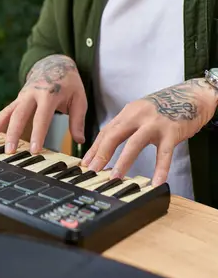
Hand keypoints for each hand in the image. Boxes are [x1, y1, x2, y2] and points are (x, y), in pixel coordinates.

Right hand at [0, 54, 86, 153]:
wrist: (55, 63)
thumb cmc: (69, 83)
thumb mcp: (79, 98)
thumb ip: (78, 120)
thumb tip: (80, 141)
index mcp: (49, 94)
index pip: (42, 116)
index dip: (38, 134)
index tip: (35, 150)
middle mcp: (32, 94)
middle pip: (19, 115)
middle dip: (13, 134)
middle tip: (10, 151)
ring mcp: (22, 97)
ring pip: (6, 113)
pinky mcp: (17, 100)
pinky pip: (4, 113)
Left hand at [82, 78, 217, 185]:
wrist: (191, 96)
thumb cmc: (165, 108)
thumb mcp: (141, 113)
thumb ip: (126, 126)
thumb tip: (108, 144)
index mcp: (128, 112)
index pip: (106, 131)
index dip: (95, 148)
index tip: (86, 162)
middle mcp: (138, 115)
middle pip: (114, 135)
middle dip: (101, 154)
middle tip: (92, 170)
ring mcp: (155, 123)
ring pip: (135, 143)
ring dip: (123, 162)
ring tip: (115, 178)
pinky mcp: (171, 131)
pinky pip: (164, 153)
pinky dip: (160, 169)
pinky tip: (156, 182)